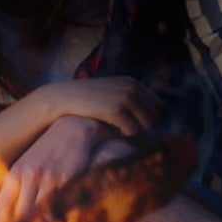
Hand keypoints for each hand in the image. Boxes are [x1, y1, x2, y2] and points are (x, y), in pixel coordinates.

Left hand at [0, 115, 111, 221]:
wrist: (72, 131)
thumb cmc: (46, 151)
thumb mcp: (24, 166)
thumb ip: (12, 190)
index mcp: (16, 173)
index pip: (4, 207)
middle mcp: (30, 176)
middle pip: (20, 213)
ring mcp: (49, 177)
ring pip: (39, 211)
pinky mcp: (68, 178)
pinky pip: (58, 204)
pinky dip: (55, 218)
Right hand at [39, 76, 164, 134]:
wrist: (62, 98)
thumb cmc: (87, 100)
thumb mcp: (112, 93)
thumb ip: (131, 101)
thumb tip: (153, 121)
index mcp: (134, 83)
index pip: (160, 106)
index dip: (156, 121)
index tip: (147, 132)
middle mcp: (133, 88)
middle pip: (156, 117)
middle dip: (149, 130)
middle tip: (136, 137)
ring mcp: (126, 98)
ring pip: (147, 125)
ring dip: (139, 134)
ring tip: (125, 135)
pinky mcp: (117, 110)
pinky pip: (134, 130)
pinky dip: (128, 136)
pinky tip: (117, 134)